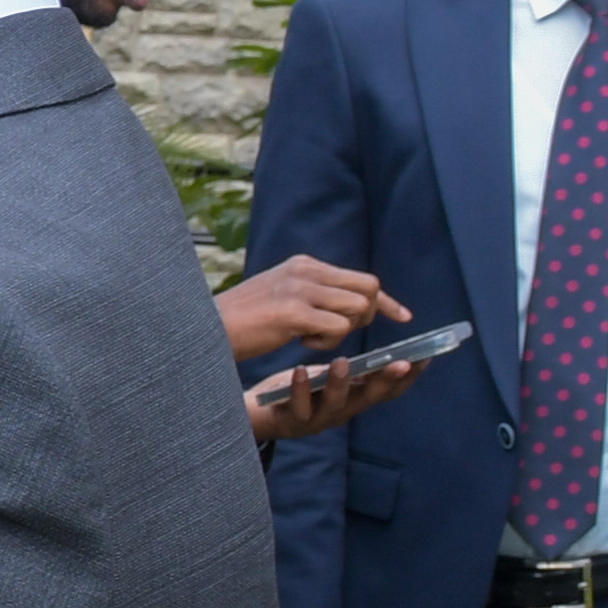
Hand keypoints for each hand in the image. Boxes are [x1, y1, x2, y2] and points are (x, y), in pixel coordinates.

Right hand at [218, 257, 403, 368]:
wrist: (205, 329)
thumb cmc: (241, 321)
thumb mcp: (281, 295)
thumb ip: (312, 294)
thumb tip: (348, 304)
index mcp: (304, 265)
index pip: (361, 277)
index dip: (384, 300)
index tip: (402, 316)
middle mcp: (306, 271)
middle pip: (368, 288)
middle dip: (366, 316)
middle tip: (338, 333)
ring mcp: (300, 289)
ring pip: (356, 309)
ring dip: (342, 331)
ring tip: (311, 337)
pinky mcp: (293, 312)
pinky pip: (337, 328)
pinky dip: (327, 342)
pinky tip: (300, 341)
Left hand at [245, 353, 426, 445]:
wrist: (260, 413)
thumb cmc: (300, 389)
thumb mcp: (331, 377)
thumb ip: (353, 368)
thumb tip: (378, 343)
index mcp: (355, 398)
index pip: (389, 390)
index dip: (409, 376)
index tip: (426, 355)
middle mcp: (342, 412)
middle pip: (370, 399)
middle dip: (388, 381)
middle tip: (403, 362)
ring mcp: (318, 419)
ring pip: (335, 405)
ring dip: (340, 384)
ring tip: (342, 362)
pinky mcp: (292, 420)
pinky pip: (298, 406)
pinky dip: (300, 389)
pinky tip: (300, 370)